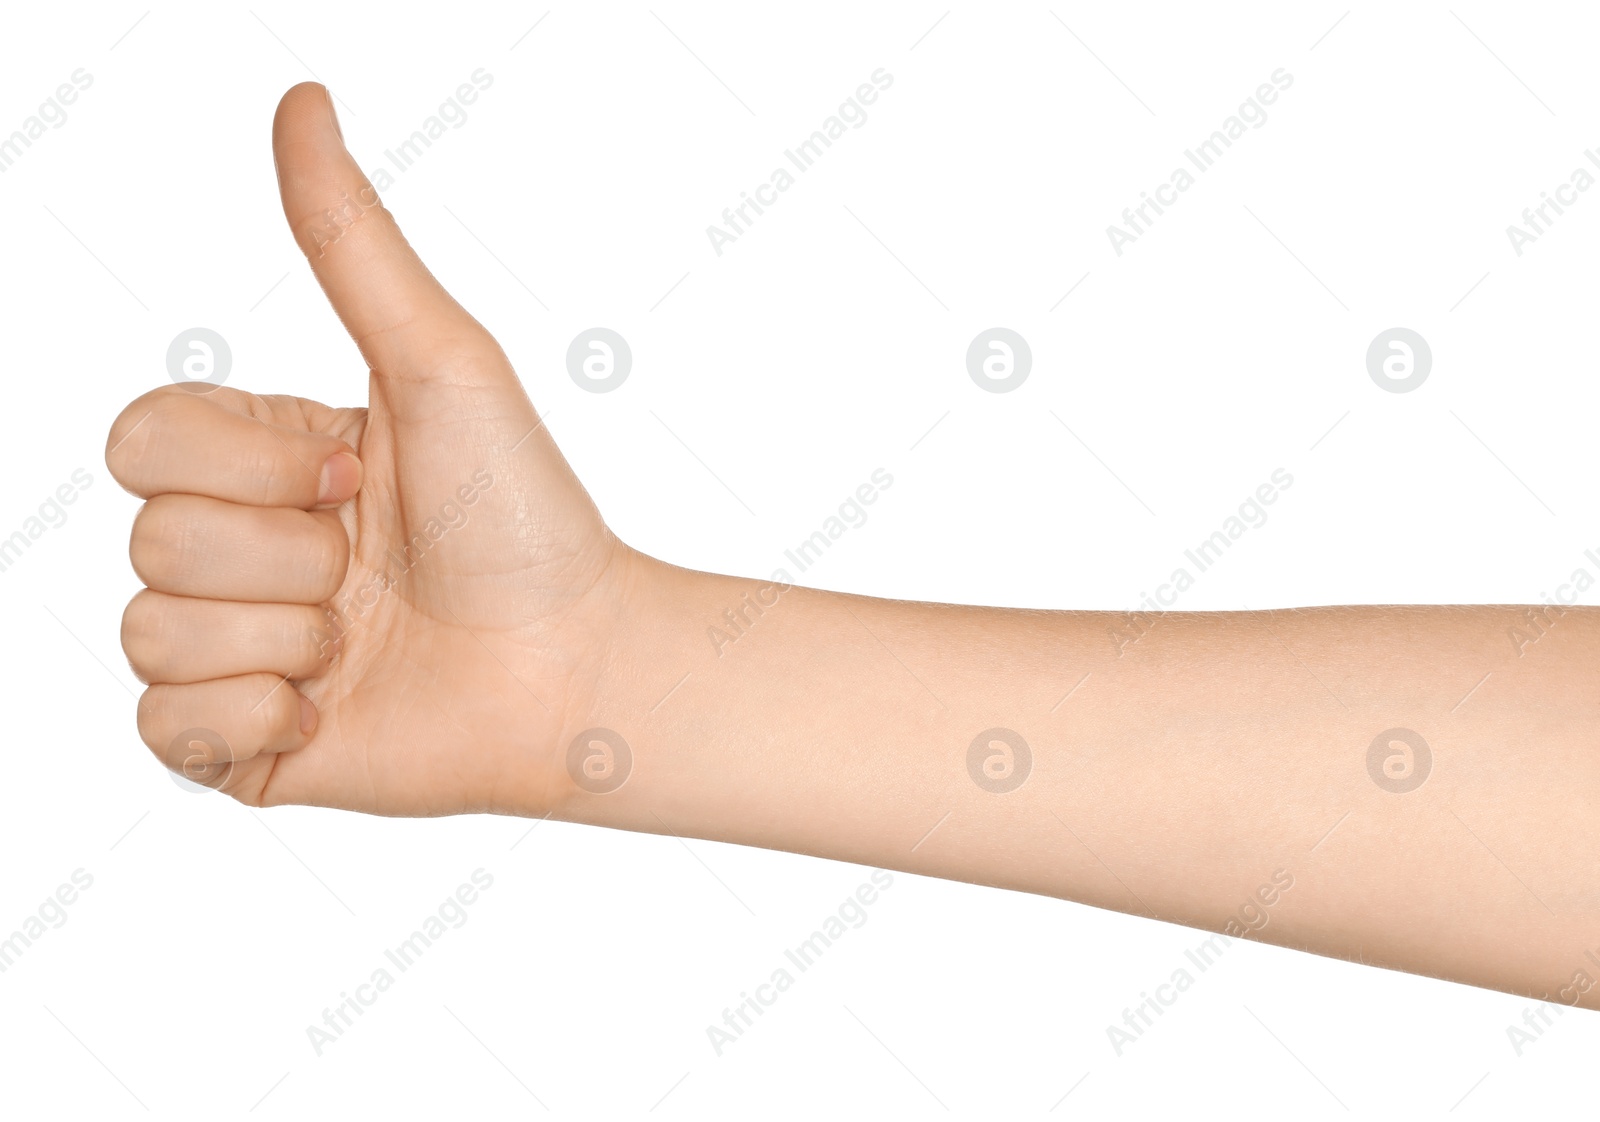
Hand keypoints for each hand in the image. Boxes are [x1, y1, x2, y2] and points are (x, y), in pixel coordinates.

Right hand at [106, 83, 631, 815]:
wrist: (576, 664)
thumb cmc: (523, 517)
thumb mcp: (439, 363)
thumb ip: (352, 243)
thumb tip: (302, 101)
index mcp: (263, 461)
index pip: (140, 438)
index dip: (250, 464)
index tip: (358, 476)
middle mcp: (238, 550)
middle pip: (149, 535)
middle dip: (286, 554)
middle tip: (374, 567)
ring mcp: (236, 649)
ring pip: (149, 631)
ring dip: (285, 634)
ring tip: (368, 638)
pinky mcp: (244, 745)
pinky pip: (167, 728)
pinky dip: (258, 717)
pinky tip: (333, 705)